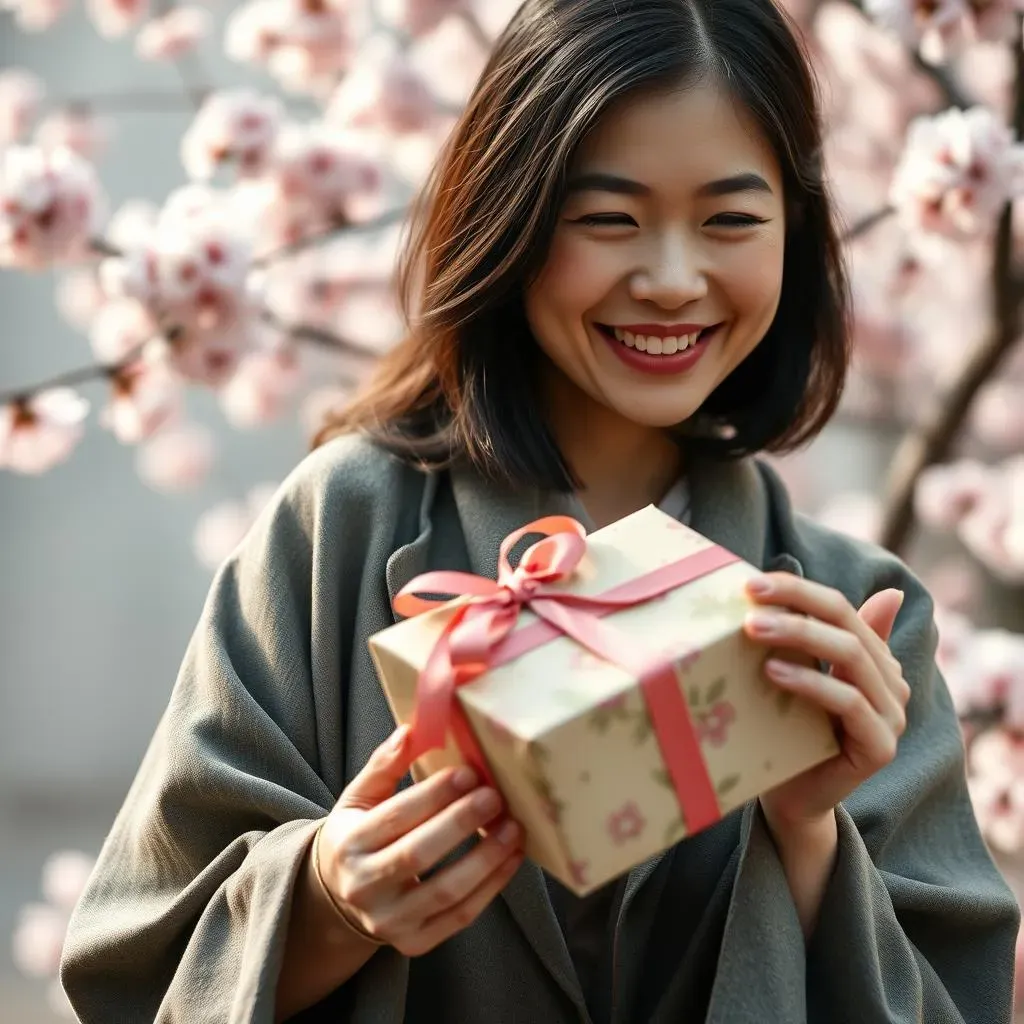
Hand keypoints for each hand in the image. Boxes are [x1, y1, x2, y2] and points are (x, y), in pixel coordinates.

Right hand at [314, 725, 523, 955]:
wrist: (338, 896)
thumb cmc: (357, 835)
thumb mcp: (359, 797)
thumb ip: (384, 765)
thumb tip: (413, 729)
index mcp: (348, 844)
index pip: (394, 817)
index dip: (434, 795)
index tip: (468, 773)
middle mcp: (364, 887)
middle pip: (418, 855)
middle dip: (461, 823)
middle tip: (494, 796)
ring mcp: (389, 922)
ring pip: (445, 892)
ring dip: (485, 858)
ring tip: (512, 827)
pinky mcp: (414, 943)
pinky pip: (460, 917)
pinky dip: (492, 888)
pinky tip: (511, 857)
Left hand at [742, 573, 909, 834]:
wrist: (791, 797)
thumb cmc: (788, 730)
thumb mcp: (796, 674)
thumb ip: (810, 634)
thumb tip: (823, 588)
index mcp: (874, 658)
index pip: (839, 606)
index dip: (798, 589)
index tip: (752, 581)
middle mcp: (891, 682)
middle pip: (845, 624)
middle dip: (796, 604)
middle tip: (750, 598)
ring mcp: (892, 715)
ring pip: (849, 655)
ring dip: (798, 635)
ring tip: (753, 629)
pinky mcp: (881, 746)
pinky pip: (849, 702)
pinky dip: (810, 683)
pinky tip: (773, 672)